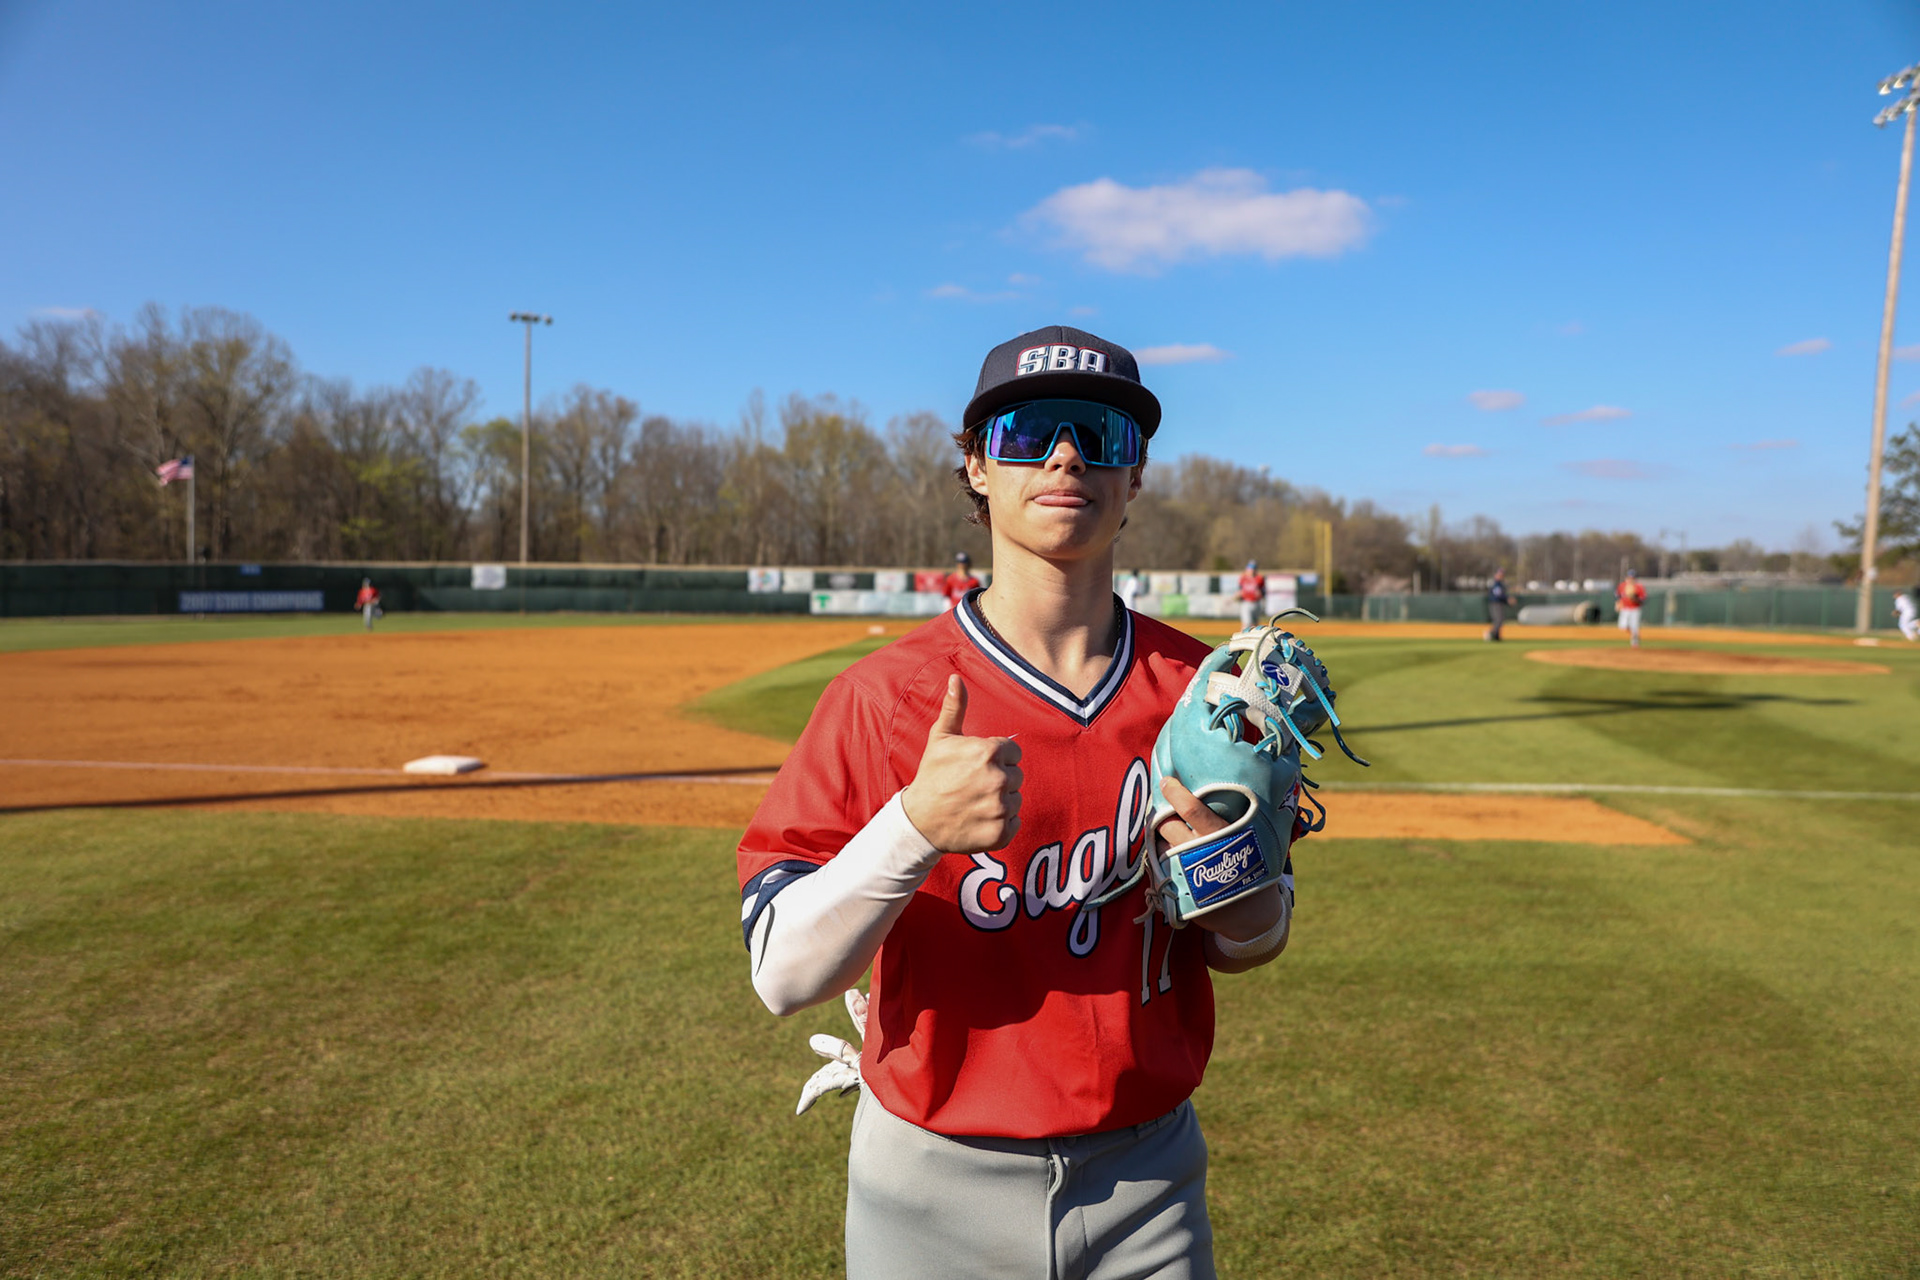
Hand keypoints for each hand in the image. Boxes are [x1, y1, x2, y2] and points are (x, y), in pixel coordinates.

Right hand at [901, 675, 1022, 851]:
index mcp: (988, 752)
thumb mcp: (941, 738)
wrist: (919, 821)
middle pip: (1016, 775)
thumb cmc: (932, 775)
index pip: (1013, 752)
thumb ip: (954, 707)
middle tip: (974, 785)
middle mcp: (998, 779)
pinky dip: (1001, 822)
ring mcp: (1000, 808)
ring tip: (975, 802)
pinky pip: (1015, 821)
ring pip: (1016, 799)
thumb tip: (956, 678)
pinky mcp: (1001, 833)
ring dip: (1001, 801)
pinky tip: (979, 818)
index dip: (997, 758)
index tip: (977, 767)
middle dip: (999, 778)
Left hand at [1156, 776, 1285, 942]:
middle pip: (1169, 826)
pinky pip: (1160, 867)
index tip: (1166, 782)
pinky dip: (1164, 860)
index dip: (1176, 794)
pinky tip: (1175, 858)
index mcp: (1224, 836)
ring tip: (1175, 838)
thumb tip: (1219, 785)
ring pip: (1162, 845)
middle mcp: (1203, 853)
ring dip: (1163, 839)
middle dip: (1162, 817)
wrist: (1252, 915)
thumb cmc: (1251, 867)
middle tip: (1165, 812)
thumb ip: (1234, 819)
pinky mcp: (1179, 892)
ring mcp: (1189, 874)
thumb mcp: (1251, 840)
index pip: (1193, 809)